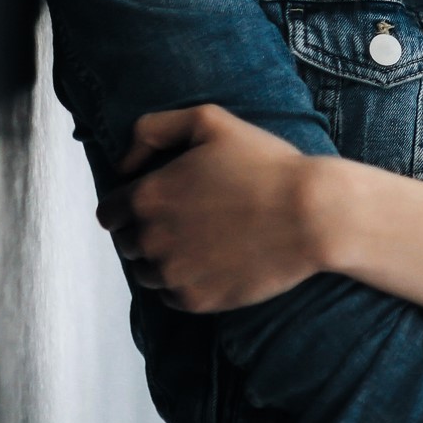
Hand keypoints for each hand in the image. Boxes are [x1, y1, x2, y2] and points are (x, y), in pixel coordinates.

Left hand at [96, 104, 325, 312]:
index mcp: (148, 197)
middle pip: (127, 243)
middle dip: (149, 231)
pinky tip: (215, 261)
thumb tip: (124, 164)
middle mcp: (150, 240)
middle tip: (189, 219)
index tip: (157, 203)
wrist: (313, 215)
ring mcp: (172, 275)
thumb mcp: (209, 121)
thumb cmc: (265, 164)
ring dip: (165, 259)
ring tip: (204, 242)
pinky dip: (186, 282)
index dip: (129, 206)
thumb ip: (154, 130)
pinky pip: (172, 296)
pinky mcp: (195, 301)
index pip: (109, 213)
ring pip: (147, 272)